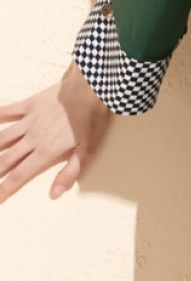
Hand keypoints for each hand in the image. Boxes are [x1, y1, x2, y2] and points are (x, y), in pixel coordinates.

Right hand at [0, 62, 111, 203]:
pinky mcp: (30, 104)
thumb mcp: (88, 150)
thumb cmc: (92, 118)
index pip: (20, 174)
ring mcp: (29, 120)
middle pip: (6, 159)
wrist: (90, 87)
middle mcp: (33, 137)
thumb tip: (55, 193)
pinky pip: (8, 111)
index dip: (6, 188)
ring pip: (3, 137)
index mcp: (46, 151)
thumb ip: (70, 172)